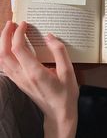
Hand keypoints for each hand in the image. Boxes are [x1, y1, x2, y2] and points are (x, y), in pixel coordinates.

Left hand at [0, 21, 79, 137]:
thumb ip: (59, 52)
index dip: (18, 33)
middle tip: (12, 23)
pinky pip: (4, 67)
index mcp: (34, 72)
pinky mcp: (18, 83)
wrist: (59, 114)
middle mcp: (22, 76)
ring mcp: (18, 81)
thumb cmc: (65, 94)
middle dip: (5, 35)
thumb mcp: (68, 72)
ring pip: (1, 60)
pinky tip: (9, 48)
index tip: (25, 24)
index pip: (18, 48)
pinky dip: (3, 54)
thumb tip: (49, 36)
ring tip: (9, 32)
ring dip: (2, 44)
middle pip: (4, 53)